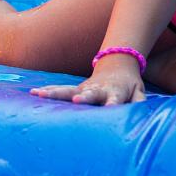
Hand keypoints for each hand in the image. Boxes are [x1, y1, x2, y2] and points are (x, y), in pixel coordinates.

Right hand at [30, 61, 145, 105]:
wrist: (118, 63)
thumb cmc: (129, 84)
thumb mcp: (139, 92)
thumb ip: (140, 102)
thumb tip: (142, 112)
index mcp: (115, 92)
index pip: (115, 99)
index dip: (112, 104)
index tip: (109, 108)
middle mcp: (98, 89)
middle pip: (89, 94)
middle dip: (82, 97)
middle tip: (75, 100)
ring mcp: (84, 88)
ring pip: (68, 90)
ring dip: (55, 93)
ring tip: (39, 94)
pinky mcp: (75, 88)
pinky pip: (60, 89)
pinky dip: (48, 90)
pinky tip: (33, 93)